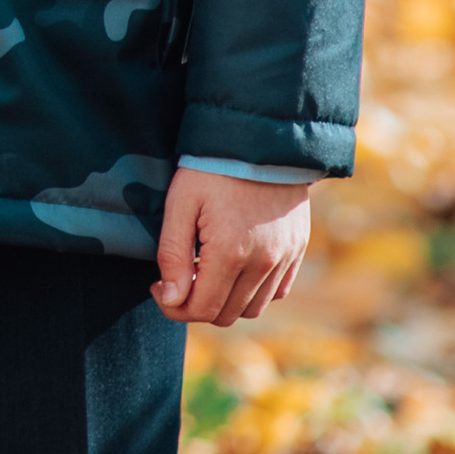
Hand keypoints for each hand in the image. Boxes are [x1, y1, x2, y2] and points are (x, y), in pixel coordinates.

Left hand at [151, 166, 311, 325]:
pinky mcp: (297, 249)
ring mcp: (285, 257)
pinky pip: (277, 291)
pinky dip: (254, 291)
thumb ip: (173, 256)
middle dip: (196, 306)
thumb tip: (171, 300)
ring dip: (226, 301)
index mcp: (231, 253)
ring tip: (206, 272)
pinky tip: (234, 268)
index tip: (157, 285)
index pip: (202, 309)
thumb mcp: (180, 205)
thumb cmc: (212, 169)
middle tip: (178, 280)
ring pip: (253, 308)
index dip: (173, 306)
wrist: (259, 139)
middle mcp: (264, 262)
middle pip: (227, 314)